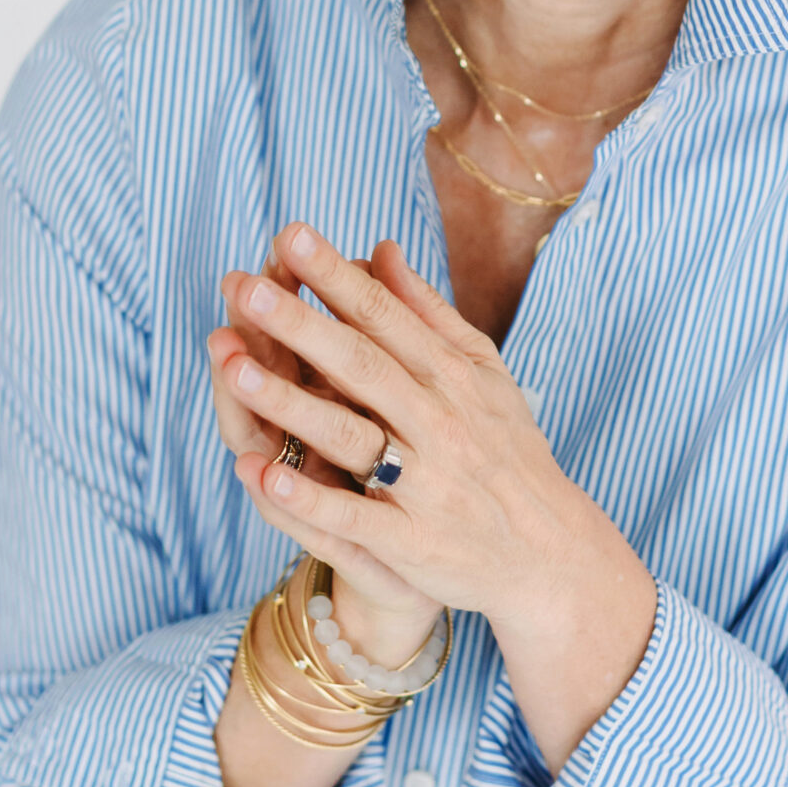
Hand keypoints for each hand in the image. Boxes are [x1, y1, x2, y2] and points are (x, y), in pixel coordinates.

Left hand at [217, 224, 655, 761]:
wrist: (551, 552)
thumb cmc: (508, 451)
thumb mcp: (483, 372)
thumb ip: (428, 312)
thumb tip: (380, 248)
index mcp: (454, 376)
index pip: (385, 317)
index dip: (336, 276)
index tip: (289, 234)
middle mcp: (439, 422)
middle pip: (360, 365)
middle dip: (300, 323)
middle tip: (245, 285)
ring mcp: (425, 484)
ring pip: (349, 435)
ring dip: (290, 401)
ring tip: (235, 366)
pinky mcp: (411, 542)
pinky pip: (352, 517)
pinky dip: (308, 496)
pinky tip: (259, 473)